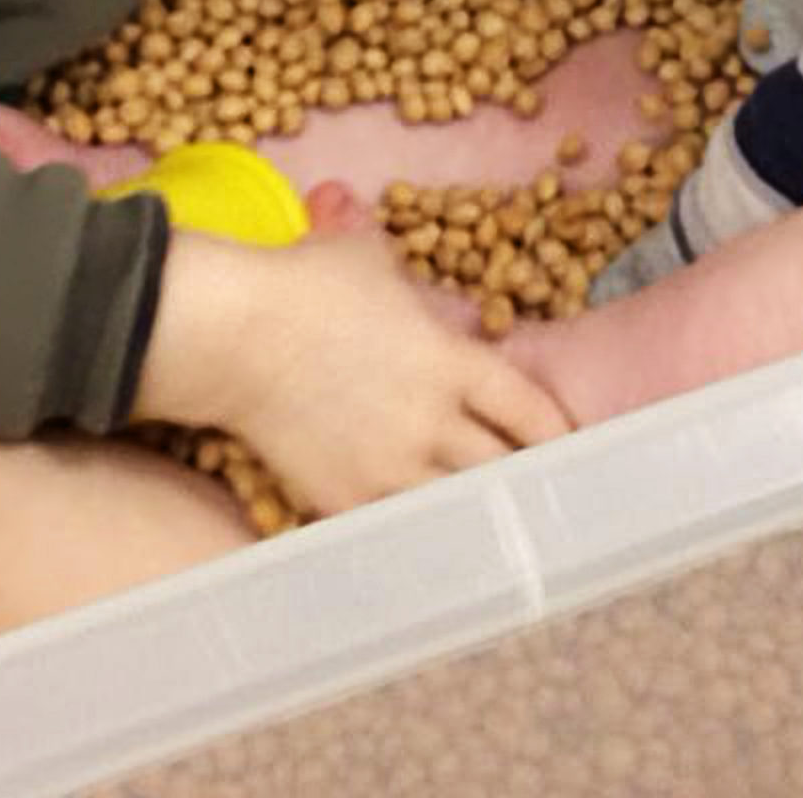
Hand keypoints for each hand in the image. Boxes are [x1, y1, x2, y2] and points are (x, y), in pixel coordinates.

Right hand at [136, 227, 571, 517]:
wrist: (231, 334)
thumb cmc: (303, 283)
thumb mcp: (372, 259)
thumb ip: (407, 278)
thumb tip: (405, 275)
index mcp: (452, 362)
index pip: (531, 412)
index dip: (558, 436)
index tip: (571, 450)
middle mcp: (433, 423)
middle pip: (503, 469)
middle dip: (523, 480)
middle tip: (538, 495)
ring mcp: (390, 468)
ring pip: (459, 509)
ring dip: (477, 514)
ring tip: (493, 527)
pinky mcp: (346, 500)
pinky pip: (400, 531)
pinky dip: (418, 534)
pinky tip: (427, 543)